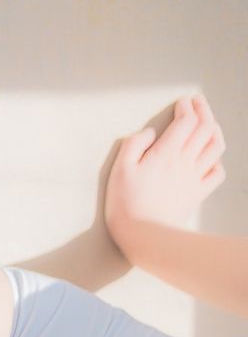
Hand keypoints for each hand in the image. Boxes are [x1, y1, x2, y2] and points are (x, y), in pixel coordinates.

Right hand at [105, 94, 226, 256]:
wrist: (144, 234)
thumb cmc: (126, 203)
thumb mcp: (120, 169)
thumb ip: (134, 144)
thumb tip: (150, 132)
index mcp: (166, 152)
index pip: (186, 121)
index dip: (186, 108)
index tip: (181, 102)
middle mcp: (186, 161)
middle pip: (205, 128)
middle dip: (203, 111)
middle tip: (197, 103)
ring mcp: (195, 177)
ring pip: (216, 146)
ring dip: (215, 130)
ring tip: (208, 123)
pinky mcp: (198, 192)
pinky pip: (217, 172)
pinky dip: (216, 160)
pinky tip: (208, 158)